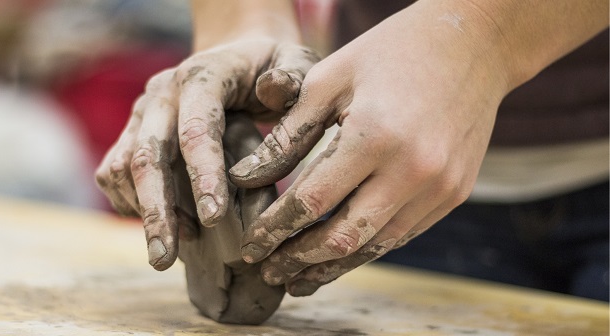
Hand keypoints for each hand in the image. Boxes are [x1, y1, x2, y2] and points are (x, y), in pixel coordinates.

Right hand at [95, 37, 319, 270]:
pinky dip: (130, 204)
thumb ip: (292, 76)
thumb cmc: (272, 66)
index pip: (196, 129)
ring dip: (143, 212)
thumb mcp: (295, 61)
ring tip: (172, 250)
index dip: (203, 175)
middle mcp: (162, 94)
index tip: (214, 220)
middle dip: (156, 211)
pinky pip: (114, 172)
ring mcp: (142, 113)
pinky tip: (164, 226)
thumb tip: (272, 91)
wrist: (236, 56)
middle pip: (147, 155)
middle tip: (164, 260)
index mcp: (202, 76)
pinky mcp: (131, 132)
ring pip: (123, 168)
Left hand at [230, 2, 512, 295]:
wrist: (473, 44)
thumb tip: (245, 179)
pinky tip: (341, 254)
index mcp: (374, 135)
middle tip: (268, 271)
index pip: (311, 201)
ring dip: (333, 266)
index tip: (250, 245)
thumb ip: (287, 134)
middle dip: (298, 260)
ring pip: (375, 246)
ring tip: (298, 279)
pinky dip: (367, 248)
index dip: (274, 229)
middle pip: (343, 237)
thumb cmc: (391, 53)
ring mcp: (440, 187)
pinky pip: (403, 234)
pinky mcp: (455, 194)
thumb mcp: (329, 79)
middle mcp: (413, 170)